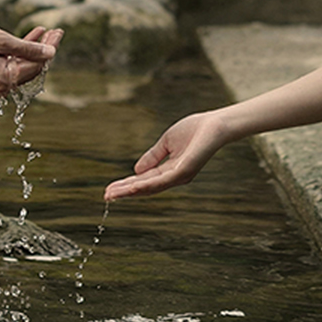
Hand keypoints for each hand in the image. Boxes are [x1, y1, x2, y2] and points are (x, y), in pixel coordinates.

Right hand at [0, 22, 60, 96]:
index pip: (36, 66)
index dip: (49, 49)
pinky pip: (12, 65)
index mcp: (4, 80)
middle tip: (55, 32)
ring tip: (46, 32)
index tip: (57, 33)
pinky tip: (31, 37)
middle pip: (31, 68)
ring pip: (23, 66)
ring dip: (34, 49)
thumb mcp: (2, 40)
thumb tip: (50, 54)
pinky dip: (21, 52)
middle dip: (44, 49)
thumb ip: (28, 48)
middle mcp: (1, 87)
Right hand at [104, 111, 233, 200]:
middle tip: (106, 196)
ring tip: (113, 194)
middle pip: (145, 188)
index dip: (127, 185)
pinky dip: (146, 185)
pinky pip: (162, 180)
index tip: (110, 189)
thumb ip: (153, 156)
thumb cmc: (195, 131)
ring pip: (150, 187)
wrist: (215, 125)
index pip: (144, 181)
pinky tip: (133, 186)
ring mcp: (180, 176)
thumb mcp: (167, 142)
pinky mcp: (185, 171)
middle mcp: (174, 177)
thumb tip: (135, 171)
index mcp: (170, 171)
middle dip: (125, 192)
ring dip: (130, 191)